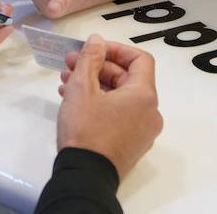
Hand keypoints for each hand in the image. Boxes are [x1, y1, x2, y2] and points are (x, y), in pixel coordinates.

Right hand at [55, 35, 161, 179]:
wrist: (84, 177)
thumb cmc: (86, 129)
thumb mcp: (82, 88)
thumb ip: (90, 58)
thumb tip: (97, 40)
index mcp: (144, 95)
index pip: (140, 59)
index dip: (115, 49)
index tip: (92, 49)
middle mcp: (150, 112)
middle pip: (127, 78)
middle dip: (97, 67)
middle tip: (70, 63)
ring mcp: (142, 131)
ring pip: (120, 97)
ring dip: (94, 85)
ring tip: (65, 83)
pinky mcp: (131, 144)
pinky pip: (119, 115)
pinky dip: (100, 104)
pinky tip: (74, 103)